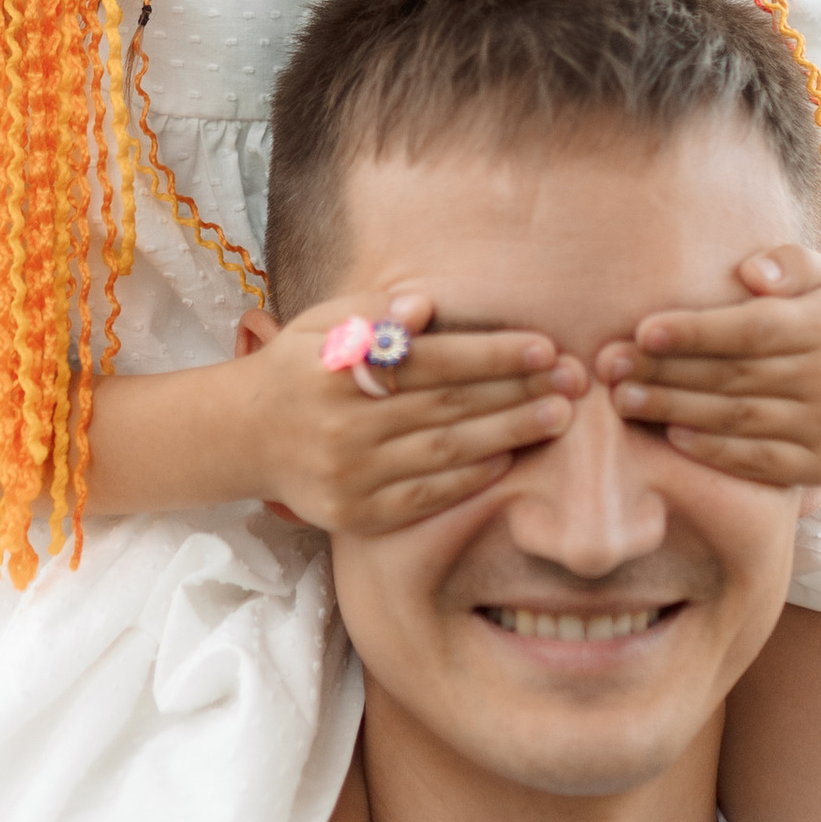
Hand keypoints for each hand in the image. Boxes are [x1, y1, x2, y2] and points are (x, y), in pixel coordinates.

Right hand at [239, 291, 582, 537]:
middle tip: (573, 383)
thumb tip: (424, 306)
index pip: (432, 360)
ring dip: (509, 434)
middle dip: (518, 393)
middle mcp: (343, 424)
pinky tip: (510, 459)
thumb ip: (375, 312)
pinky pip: (425, 497)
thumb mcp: (323, 324)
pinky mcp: (356, 515)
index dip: (492, 354)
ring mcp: (349, 474)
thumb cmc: (302, 368)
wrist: (247, 437)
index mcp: (336, 368)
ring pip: (445, 452)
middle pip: (448, 406)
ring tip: (558, 418)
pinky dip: (471, 480)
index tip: (545, 348)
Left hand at [596, 245, 820, 488]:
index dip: (694, 332)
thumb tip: (750, 274)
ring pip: (738, 420)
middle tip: (610, 368)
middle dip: (665, 372)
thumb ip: (788, 264)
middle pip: (734, 377)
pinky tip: (670, 434)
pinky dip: (712, 450)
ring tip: (623, 400)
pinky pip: (758, 461)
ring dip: (673, 411)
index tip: (641, 331)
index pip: (751, 330)